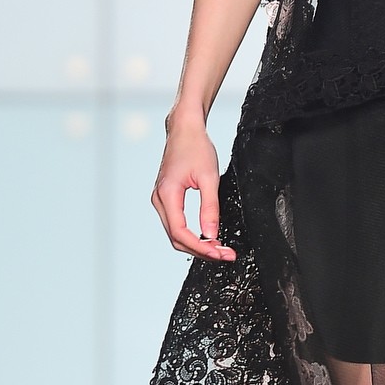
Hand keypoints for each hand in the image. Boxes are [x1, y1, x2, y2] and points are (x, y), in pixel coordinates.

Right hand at [151, 117, 234, 260]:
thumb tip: (212, 235)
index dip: (200, 247)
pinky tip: (208, 237)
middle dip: (201, 250)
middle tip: (225, 255)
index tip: (220, 253)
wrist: (185, 130)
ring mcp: (161, 200)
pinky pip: (176, 224)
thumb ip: (210, 208)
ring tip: (220, 249)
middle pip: (176, 238)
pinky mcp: (167, 199)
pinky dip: (191, 235)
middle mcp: (159, 200)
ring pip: (175, 234)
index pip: (180, 232)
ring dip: (196, 245)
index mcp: (167, 194)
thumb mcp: (209, 177)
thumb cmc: (196, 147)